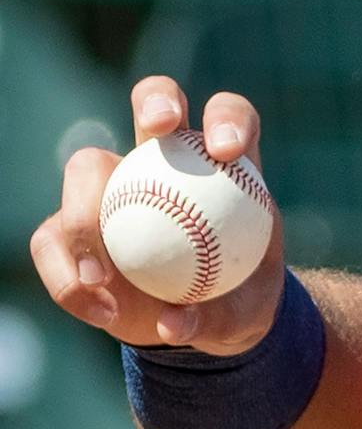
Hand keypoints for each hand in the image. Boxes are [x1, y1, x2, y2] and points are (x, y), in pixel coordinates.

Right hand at [27, 77, 285, 353]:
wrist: (195, 326)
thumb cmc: (232, 307)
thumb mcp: (241, 319)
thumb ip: (216, 319)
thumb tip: (178, 322)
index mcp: (222, 168)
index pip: (230, 117)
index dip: (227, 118)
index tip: (226, 150)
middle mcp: (164, 161)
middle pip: (153, 104)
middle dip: (156, 101)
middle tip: (157, 130)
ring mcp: (112, 187)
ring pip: (87, 168)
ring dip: (86, 216)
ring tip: (102, 277)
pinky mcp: (70, 228)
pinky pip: (53, 239)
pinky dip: (69, 277)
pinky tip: (98, 309)